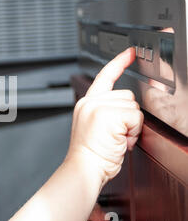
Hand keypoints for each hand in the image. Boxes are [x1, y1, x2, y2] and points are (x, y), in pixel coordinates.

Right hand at [67, 48, 143, 186]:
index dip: (119, 62)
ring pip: (133, 107)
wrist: (84, 168)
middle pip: (127, 95)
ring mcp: (98, 107)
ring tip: (116, 139)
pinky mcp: (108, 114)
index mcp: (87, 104)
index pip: (104, 77)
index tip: (130, 52)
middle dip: (128, 116)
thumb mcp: (97, 128)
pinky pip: (135, 117)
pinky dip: (132, 132)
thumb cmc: (91, 155)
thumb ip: (108, 113)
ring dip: (131, 126)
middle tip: (116, 134)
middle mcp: (91, 102)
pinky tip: (120, 140)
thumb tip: (127, 110)